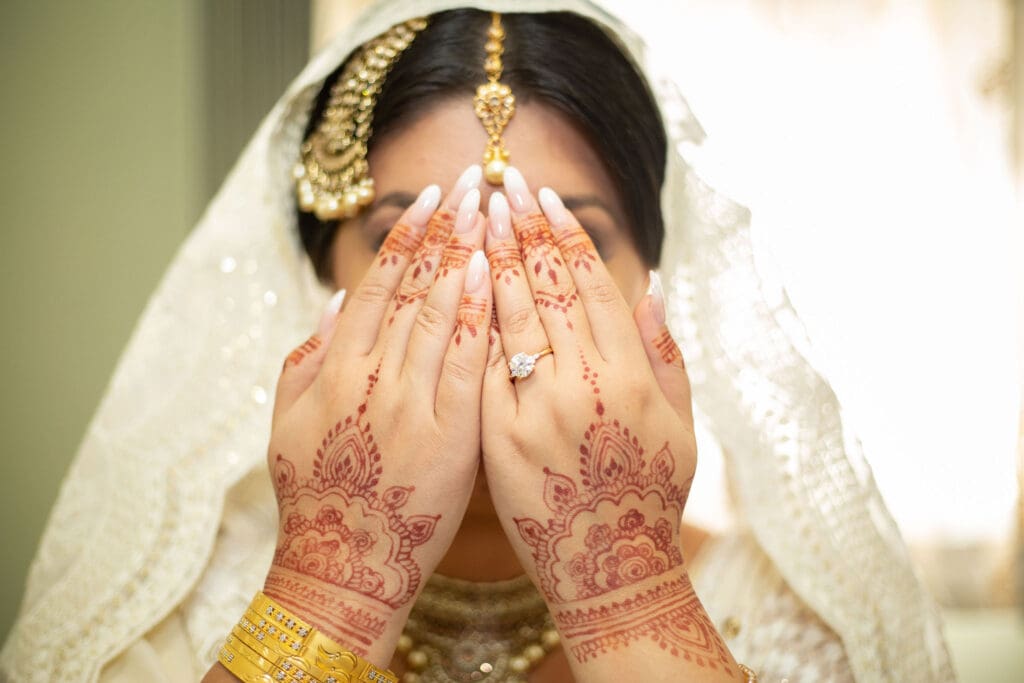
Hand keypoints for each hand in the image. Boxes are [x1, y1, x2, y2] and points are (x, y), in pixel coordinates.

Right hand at [263, 166, 490, 663]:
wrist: (341, 564)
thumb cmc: (316, 496)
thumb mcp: (288, 424)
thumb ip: (304, 360)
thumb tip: (331, 302)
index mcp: (335, 368)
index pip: (376, 286)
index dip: (405, 238)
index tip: (430, 199)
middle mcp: (369, 374)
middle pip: (412, 287)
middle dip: (444, 230)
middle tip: (471, 180)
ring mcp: (408, 401)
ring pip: (438, 312)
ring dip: (465, 254)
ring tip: (490, 208)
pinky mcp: (447, 433)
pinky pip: (465, 362)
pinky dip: (477, 315)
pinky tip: (494, 274)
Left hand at [481, 167, 739, 680]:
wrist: (610, 571)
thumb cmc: (650, 496)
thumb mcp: (680, 425)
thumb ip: (666, 353)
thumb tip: (653, 284)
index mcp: (631, 375)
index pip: (592, 286)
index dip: (566, 238)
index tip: (546, 198)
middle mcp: (585, 383)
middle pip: (546, 289)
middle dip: (520, 229)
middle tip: (500, 182)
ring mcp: (537, 410)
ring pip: (508, 317)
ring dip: (488, 259)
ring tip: (473, 215)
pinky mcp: (497, 437)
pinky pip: (480, 367)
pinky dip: (468, 321)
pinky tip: (451, 282)